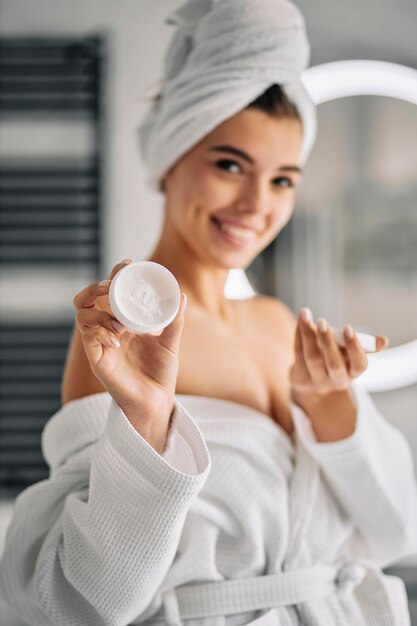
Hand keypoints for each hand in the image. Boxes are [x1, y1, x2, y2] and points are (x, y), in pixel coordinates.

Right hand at [73, 259, 186, 451]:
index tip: (128, 264)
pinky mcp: (97, 360)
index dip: (114, 275)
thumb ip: (174, 321)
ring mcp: (100, 344)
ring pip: (82, 316)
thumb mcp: (170, 343)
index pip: (111, 292)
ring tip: (119, 321)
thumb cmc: (160, 373)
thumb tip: (182, 297)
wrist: (157, 401)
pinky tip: (118, 338)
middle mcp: (107, 329)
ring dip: (99, 312)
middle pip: (86, 299)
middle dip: (95, 287)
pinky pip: (89, 338)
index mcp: (123, 321)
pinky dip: (101, 332)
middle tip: (111, 286)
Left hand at [289, 307, 387, 397]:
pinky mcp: (300, 379)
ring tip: (306, 314)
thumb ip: (364, 344)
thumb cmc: (335, 358)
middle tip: (323, 321)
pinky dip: (299, 335)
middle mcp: (337, 380)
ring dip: (308, 334)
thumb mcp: (349, 352)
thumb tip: (384, 341)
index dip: (355, 347)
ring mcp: (317, 382)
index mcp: (353, 372)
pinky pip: (299, 354)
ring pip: (312, 357)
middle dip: (328, 341)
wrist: (311, 379)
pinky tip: (301, 321)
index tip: (348, 327)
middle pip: (334, 364)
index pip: (359, 364)